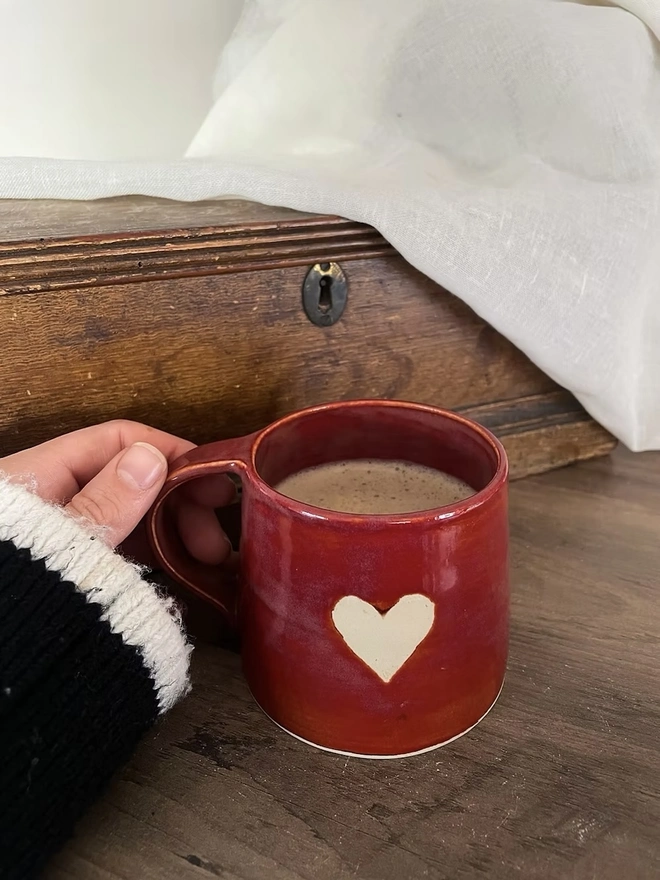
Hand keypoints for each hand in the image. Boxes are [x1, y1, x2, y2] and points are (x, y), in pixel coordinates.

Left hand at [0, 420, 233, 564]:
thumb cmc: (18, 595)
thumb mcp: (64, 544)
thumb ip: (105, 502)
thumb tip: (150, 457)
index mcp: (39, 474)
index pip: (116, 440)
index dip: (170, 453)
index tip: (214, 483)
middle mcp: (53, 496)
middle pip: (129, 476)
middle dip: (180, 501)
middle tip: (215, 540)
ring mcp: (65, 533)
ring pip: (130, 514)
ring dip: (174, 529)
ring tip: (208, 560)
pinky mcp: (73, 567)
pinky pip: (120, 547)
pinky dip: (152, 553)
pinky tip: (181, 571)